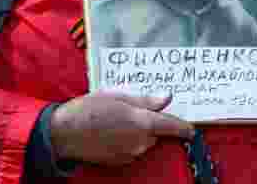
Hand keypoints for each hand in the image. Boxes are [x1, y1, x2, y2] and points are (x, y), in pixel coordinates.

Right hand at [50, 92, 193, 165]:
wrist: (64, 133)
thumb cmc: (89, 109)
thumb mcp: (119, 96)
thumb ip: (146, 100)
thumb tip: (166, 98)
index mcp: (143, 122)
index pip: (172, 126)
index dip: (184, 128)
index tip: (192, 129)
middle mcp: (140, 142)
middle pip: (156, 133)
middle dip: (151, 123)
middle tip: (131, 110)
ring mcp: (129, 154)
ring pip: (144, 141)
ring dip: (138, 132)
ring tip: (116, 119)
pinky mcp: (119, 161)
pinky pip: (132, 149)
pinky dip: (127, 141)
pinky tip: (111, 131)